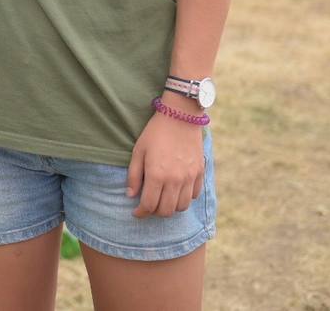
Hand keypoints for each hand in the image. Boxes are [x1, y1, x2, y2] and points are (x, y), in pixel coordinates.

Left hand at [126, 99, 204, 217]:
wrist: (180, 116)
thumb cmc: (155, 132)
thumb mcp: (138, 151)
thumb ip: (133, 175)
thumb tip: (131, 196)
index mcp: (156, 175)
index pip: (149, 205)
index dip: (141, 213)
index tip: (136, 212)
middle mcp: (174, 180)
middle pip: (166, 211)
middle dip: (154, 213)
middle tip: (148, 206)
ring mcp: (189, 177)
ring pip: (181, 207)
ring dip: (170, 207)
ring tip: (162, 200)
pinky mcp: (199, 173)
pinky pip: (194, 196)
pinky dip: (184, 198)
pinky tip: (176, 191)